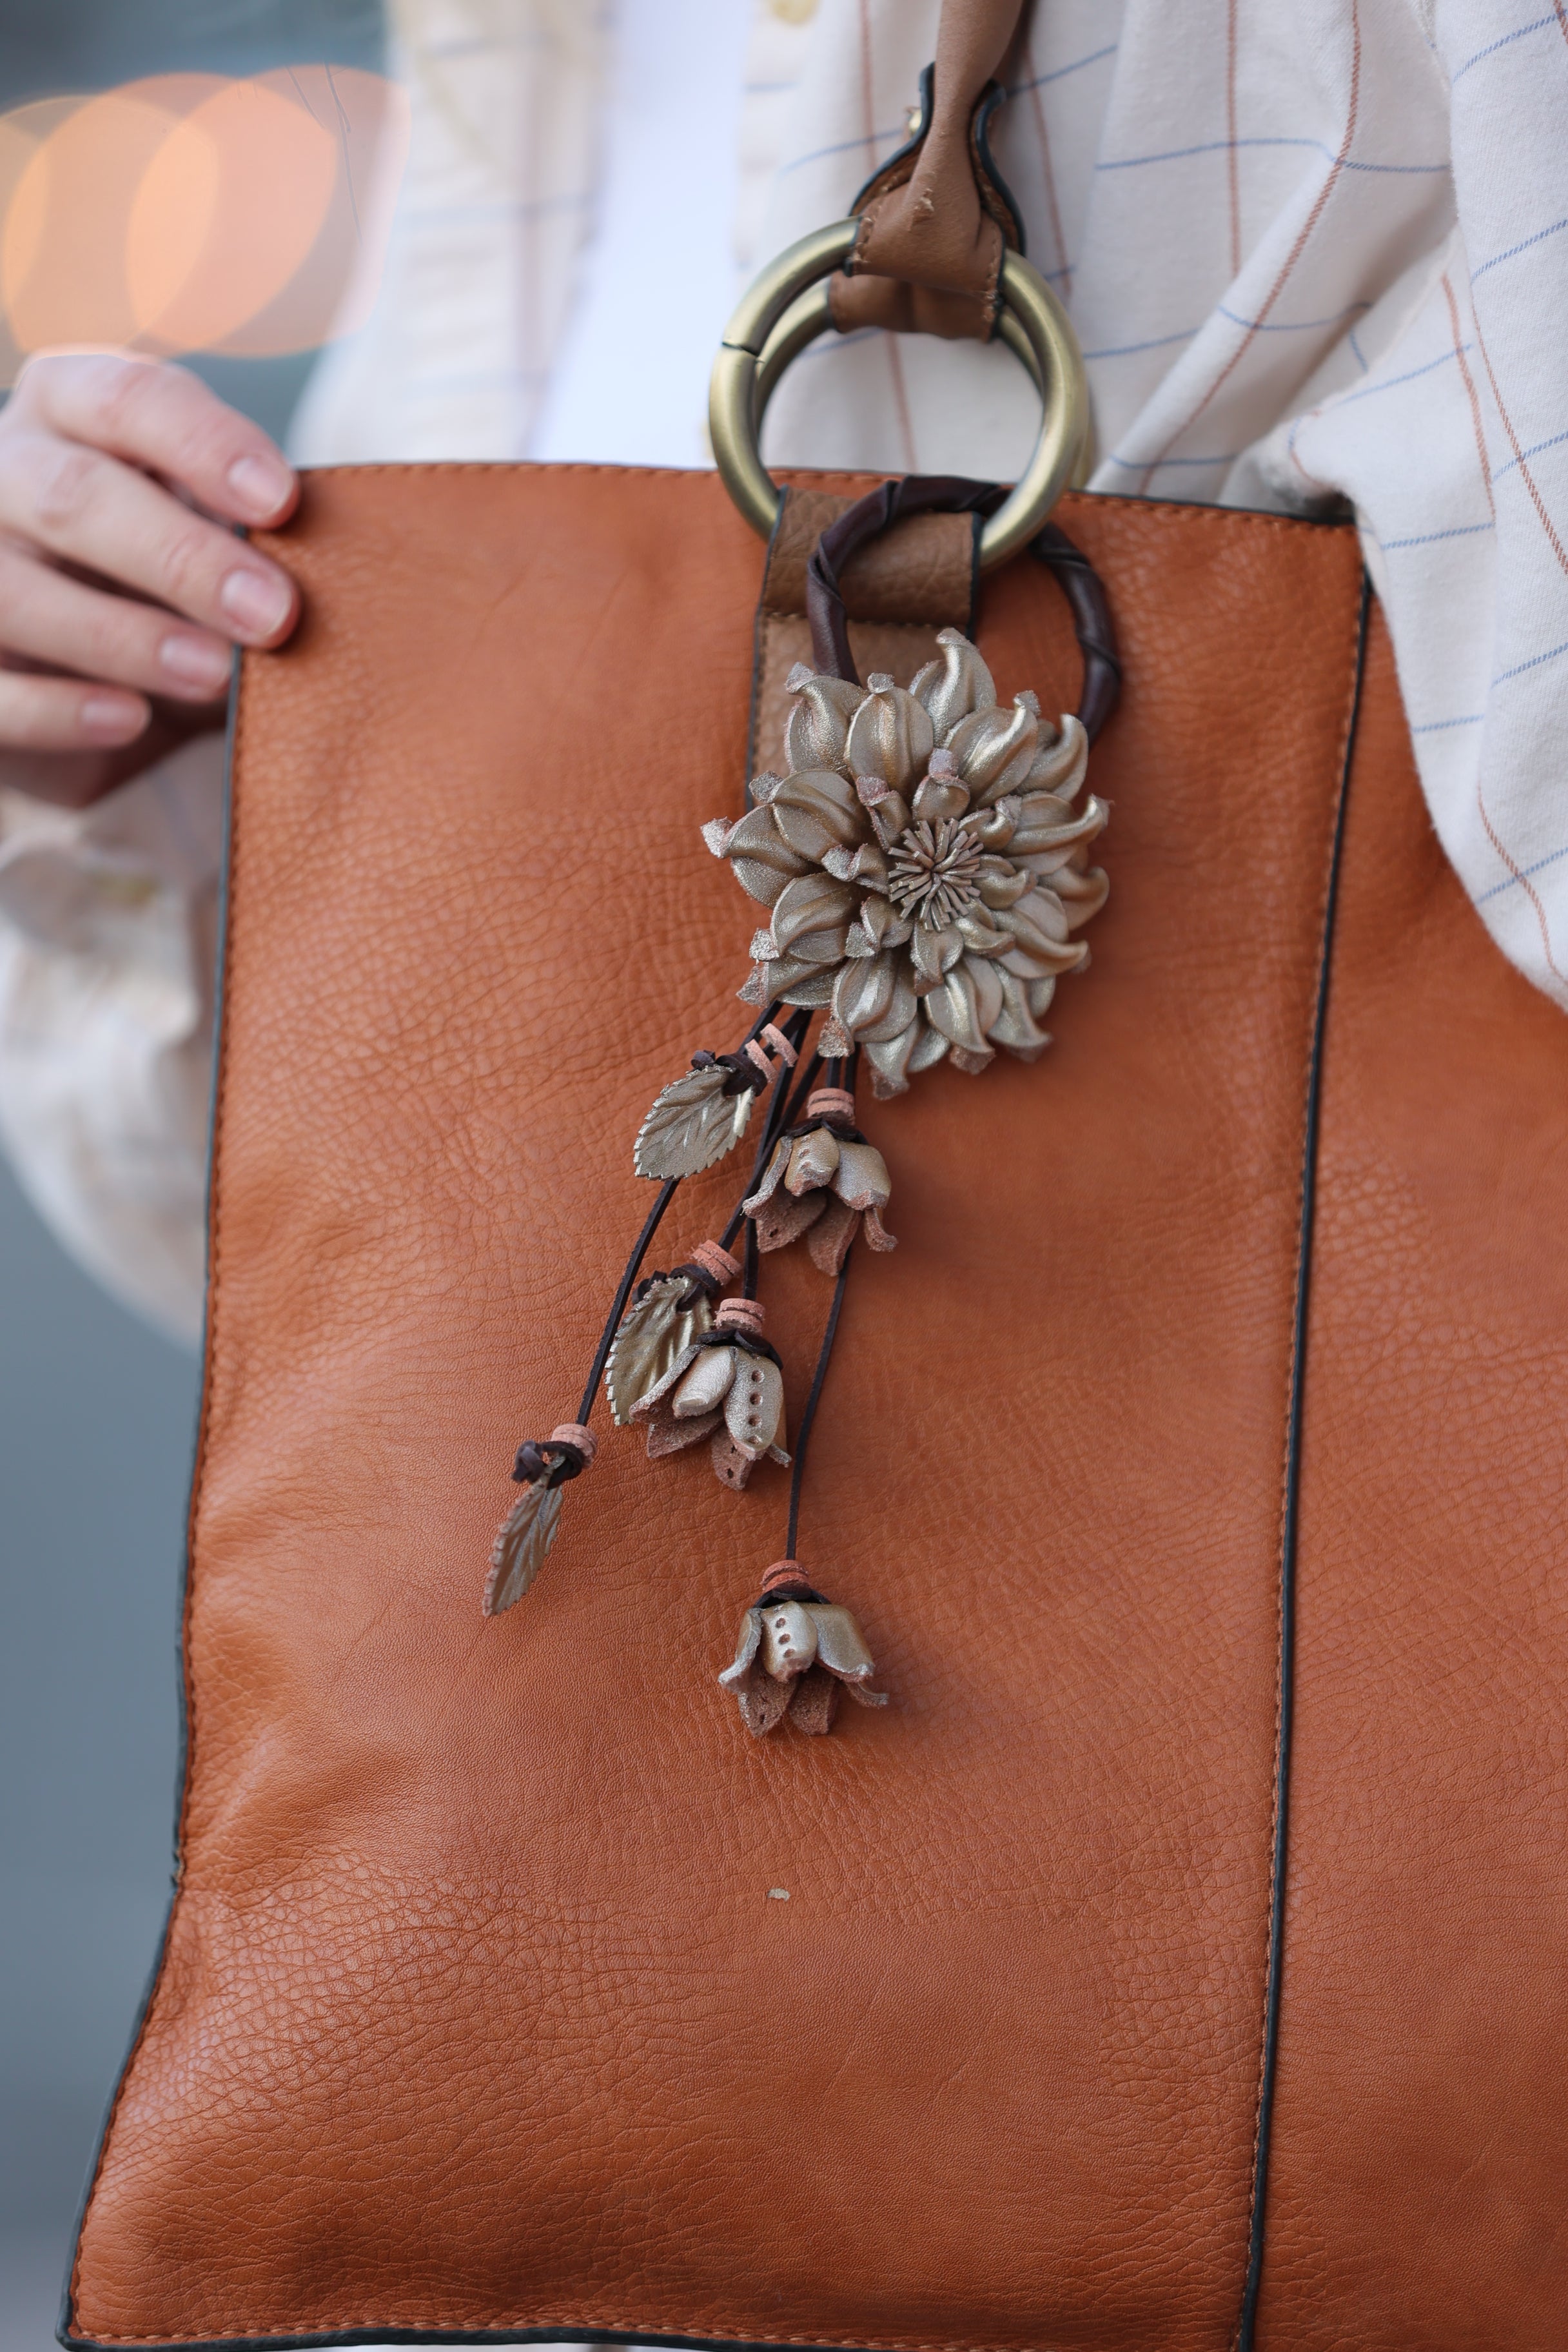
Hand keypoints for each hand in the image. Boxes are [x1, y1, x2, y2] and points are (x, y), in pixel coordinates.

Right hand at [0, 352, 301, 808]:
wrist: (68, 652)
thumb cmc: (158, 564)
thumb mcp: (198, 519)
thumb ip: (243, 522)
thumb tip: (331, 568)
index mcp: (68, 407)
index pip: (127, 400)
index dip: (204, 447)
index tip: (281, 502)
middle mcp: (2, 471)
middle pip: (74, 496)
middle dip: (180, 557)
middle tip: (274, 615)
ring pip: (15, 592)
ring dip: (123, 635)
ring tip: (214, 676)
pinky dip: (59, 709)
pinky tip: (130, 719)